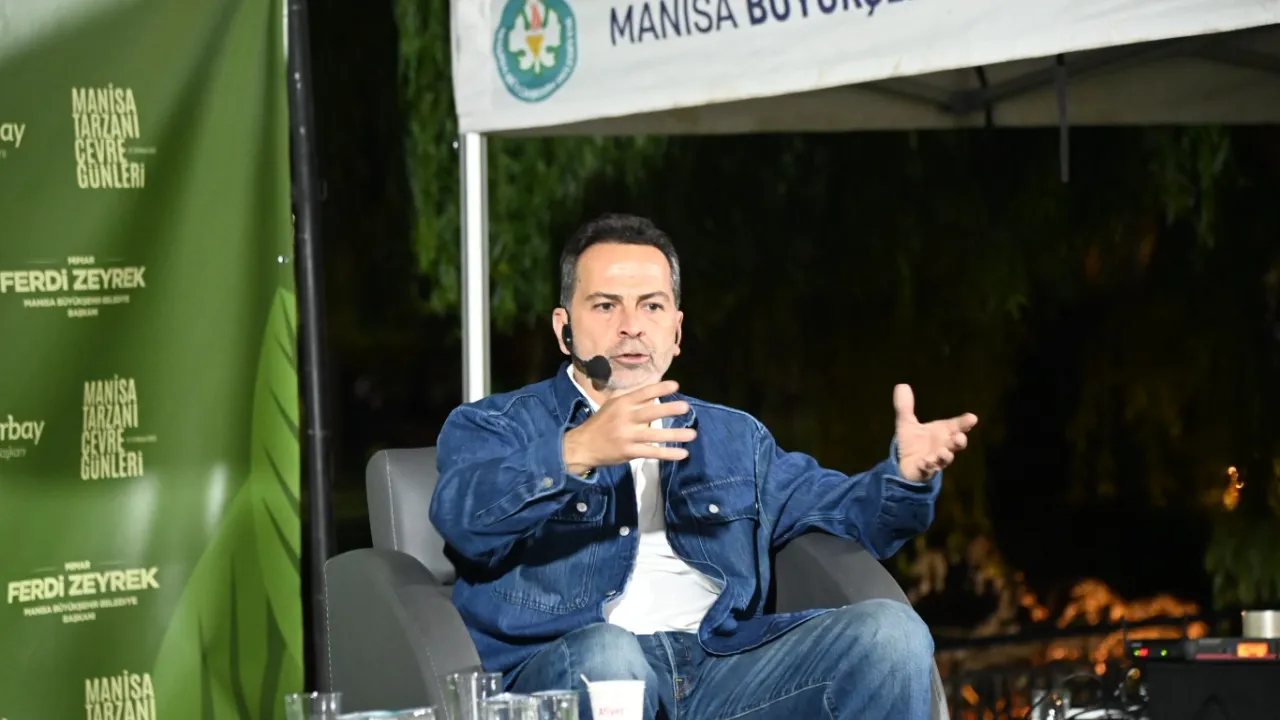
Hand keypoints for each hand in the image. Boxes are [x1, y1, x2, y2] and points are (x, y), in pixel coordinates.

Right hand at [563, 380, 697, 474]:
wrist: (583, 445)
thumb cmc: (601, 423)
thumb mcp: (612, 405)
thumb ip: (631, 399)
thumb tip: (654, 393)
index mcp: (622, 404)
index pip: (643, 393)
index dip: (659, 389)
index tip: (675, 386)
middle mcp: (625, 418)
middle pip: (650, 413)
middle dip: (669, 409)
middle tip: (686, 407)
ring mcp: (628, 436)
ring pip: (654, 435)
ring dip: (674, 435)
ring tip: (692, 433)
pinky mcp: (629, 452)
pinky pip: (652, 452)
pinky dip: (668, 454)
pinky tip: (682, 453)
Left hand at [892, 384, 977, 481]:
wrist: (906, 465)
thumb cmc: (913, 444)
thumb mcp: (907, 424)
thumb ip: (905, 407)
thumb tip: (901, 385)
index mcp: (942, 433)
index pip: (957, 426)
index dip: (964, 422)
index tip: (972, 418)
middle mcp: (944, 446)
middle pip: (956, 444)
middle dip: (959, 441)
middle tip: (960, 437)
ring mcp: (936, 460)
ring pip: (945, 459)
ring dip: (945, 455)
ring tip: (942, 451)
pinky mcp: (926, 471)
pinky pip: (928, 469)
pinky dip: (928, 466)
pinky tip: (925, 462)